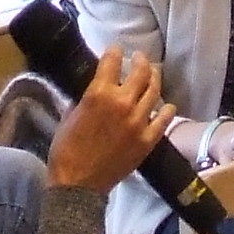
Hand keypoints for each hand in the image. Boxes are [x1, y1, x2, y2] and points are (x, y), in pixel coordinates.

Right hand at [47, 46, 171, 194]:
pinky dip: (166, 110)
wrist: (78, 183)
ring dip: (155, 79)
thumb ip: (85, 99)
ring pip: (154, 91)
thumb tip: (93, 89)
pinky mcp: (147, 140)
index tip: (116, 49)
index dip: (115, 52)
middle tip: (139, 58)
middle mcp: (122, 103)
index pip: (112, 62)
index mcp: (99, 94)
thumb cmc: (66, 149)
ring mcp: (138, 122)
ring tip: (154, 74)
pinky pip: (163, 120)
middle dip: (140, 61)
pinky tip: (167, 106)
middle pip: (140, 73)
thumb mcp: (69, 116)